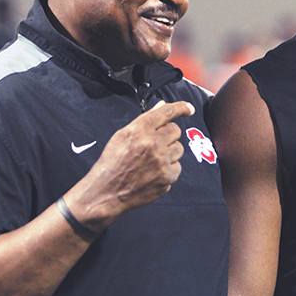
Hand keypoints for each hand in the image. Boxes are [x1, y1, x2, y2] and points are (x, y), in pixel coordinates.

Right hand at [65, 100, 194, 229]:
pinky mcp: (167, 178)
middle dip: (167, 136)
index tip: (189, 108)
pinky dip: (168, 169)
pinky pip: (177, 167)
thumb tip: (162, 104)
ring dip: (169, 153)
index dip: (181, 108)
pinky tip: (153, 173)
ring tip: (152, 161)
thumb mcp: (123, 135)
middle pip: (176, 131)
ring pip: (179, 149)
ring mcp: (162, 161)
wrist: (106, 191)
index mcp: (140, 130)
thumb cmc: (113, 161)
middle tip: (154, 145)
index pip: (166, 112)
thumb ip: (146, 119)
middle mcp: (153, 144)